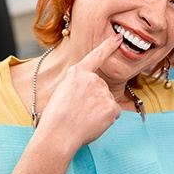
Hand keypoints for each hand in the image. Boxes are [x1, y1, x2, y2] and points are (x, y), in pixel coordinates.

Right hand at [36, 34, 122, 150]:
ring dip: (99, 109)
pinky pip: (114, 112)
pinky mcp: (111, 106)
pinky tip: (93, 123)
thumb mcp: (61, 91)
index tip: (118, 38)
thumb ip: (78, 86)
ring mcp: (103, 92)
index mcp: (77, 73)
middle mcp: (92, 79)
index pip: (96, 55)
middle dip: (94, 99)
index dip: (108, 45)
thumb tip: (88, 94)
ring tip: (83, 119)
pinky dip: (106, 119)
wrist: (58, 135)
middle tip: (79, 111)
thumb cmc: (54, 118)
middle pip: (101, 87)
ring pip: (107, 101)